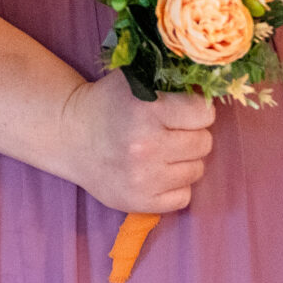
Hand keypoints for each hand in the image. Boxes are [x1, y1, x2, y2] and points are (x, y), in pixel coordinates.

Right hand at [57, 70, 214, 213]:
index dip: (197, 110)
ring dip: (185, 160)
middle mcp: (145, 147)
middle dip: (192, 135)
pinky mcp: (139, 203)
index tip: (184, 111)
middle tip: (171, 131)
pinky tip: (158, 172)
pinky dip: (175, 185)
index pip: (203, 114)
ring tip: (163, 151)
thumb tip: (211, 90)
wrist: (72, 137)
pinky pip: (184, 197)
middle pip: (204, 143)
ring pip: (197, 170)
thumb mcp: (135, 80)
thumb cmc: (109, 104)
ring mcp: (143, 179)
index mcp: (146, 111)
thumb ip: (172, 81)